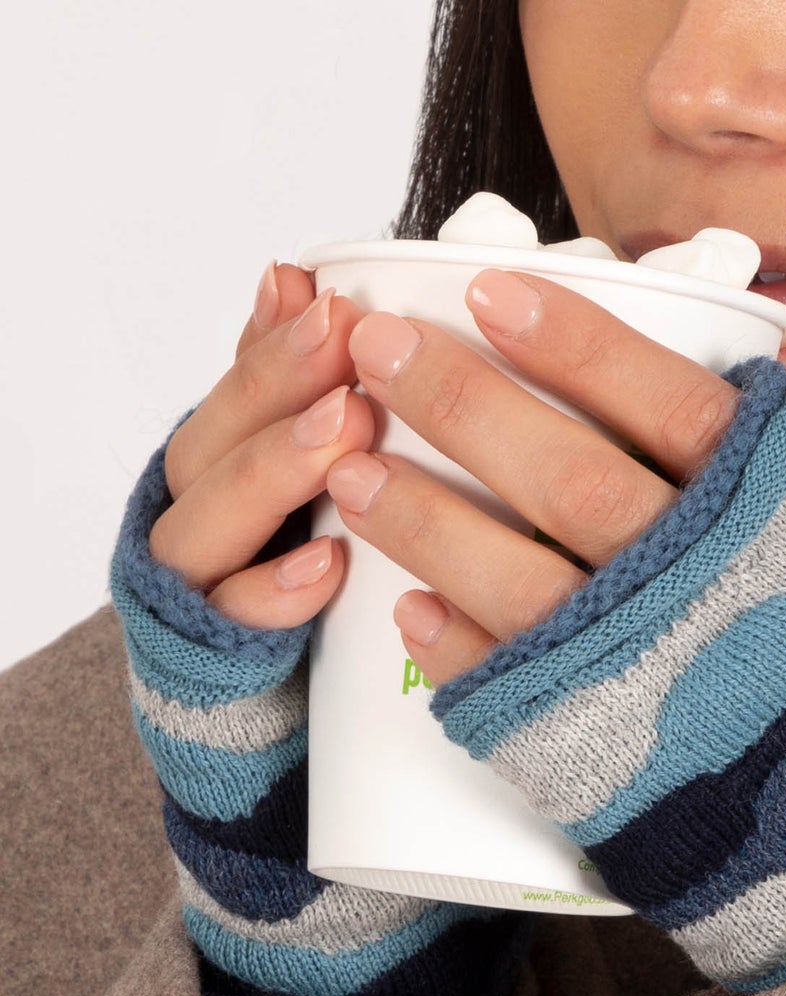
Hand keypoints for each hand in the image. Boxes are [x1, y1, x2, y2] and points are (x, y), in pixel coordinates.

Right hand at [150, 261, 376, 628]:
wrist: (272, 687)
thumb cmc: (294, 559)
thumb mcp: (301, 465)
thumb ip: (290, 387)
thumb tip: (295, 278)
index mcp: (223, 460)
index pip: (235, 390)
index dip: (276, 344)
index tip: (328, 300)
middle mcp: (198, 512)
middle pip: (212, 444)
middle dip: (276, 390)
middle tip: (346, 347)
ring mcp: (201, 582)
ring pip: (207, 522)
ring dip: (275, 473)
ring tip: (344, 437)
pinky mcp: (220, 651)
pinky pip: (237, 618)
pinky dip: (276, 590)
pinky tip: (328, 564)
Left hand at [324, 268, 785, 685]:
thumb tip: (781, 350)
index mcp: (771, 510)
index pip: (666, 404)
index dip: (576, 345)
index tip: (490, 293)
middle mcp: (703, 580)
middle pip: (570, 480)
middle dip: (465, 407)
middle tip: (380, 347)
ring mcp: (649, 665)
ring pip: (522, 582)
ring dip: (426, 522)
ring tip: (354, 470)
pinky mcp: (607, 742)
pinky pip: (515, 689)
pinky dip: (456, 649)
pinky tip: (409, 608)